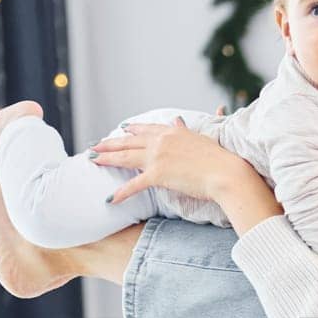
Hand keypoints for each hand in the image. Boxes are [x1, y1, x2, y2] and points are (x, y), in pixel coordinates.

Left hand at [88, 118, 252, 205]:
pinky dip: (121, 193)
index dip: (132, 129)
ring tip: (93, 160)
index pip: (147, 129)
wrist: (225, 171)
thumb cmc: (219, 158)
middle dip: (110, 143)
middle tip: (96, 145)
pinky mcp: (158, 174)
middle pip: (130, 141)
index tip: (122, 128)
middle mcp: (162, 141)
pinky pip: (134, 184)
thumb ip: (186, 130)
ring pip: (126, 157)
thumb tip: (178, 119)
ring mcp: (158, 156)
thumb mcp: (202, 138)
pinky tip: (110, 198)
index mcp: (173, 132)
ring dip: (107, 159)